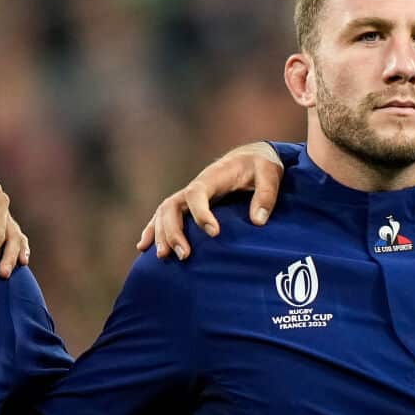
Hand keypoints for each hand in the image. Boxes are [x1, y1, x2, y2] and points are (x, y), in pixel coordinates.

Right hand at [139, 142, 283, 259]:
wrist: (250, 158)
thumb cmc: (260, 166)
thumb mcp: (270, 174)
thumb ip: (266, 195)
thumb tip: (258, 221)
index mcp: (213, 177)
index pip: (197, 193)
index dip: (201, 213)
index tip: (214, 233)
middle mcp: (196, 186)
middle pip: (173, 206)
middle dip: (174, 231)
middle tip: (184, 255)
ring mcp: (188, 196)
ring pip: (164, 213)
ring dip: (161, 235)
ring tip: (165, 257)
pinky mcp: (188, 205)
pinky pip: (163, 217)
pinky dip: (152, 230)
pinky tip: (144, 247)